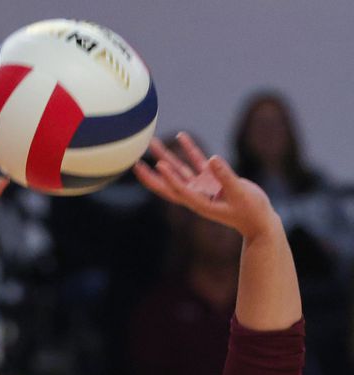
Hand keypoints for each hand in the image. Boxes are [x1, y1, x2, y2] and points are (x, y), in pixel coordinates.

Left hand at [134, 132, 280, 240]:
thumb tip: (213, 159)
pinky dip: (189, 150)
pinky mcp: (210, 179)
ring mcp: (201, 186)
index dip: (168, 178)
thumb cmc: (250, 211)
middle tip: (134, 162)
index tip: (157, 166)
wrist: (258, 219)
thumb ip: (226, 177)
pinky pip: (196, 162)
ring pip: (178, 169)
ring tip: (152, 142)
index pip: (179, 190)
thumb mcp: (239, 193)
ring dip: (165, 156)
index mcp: (199, 203)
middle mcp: (195, 194)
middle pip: (168, 182)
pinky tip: (181, 137)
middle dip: (151, 173)